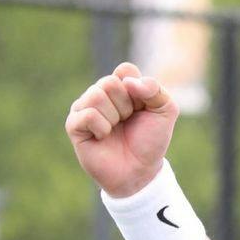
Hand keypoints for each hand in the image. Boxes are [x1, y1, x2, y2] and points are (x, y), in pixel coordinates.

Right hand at [65, 62, 177, 197]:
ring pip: (97, 95)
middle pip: (110, 82)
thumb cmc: (150, 140)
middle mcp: (100, 94)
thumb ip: (156, 90)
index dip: (139, 89)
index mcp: (121, 86)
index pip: (125, 69)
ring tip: (115, 129)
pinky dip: (102, 127)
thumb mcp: (165, 112)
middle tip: (128, 121)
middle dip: (127, 105)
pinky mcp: (74, 125)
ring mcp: (84, 108)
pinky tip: (103, 136)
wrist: (140, 170)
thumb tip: (130, 82)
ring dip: (115, 116)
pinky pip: (87, 114)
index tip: (143, 107)